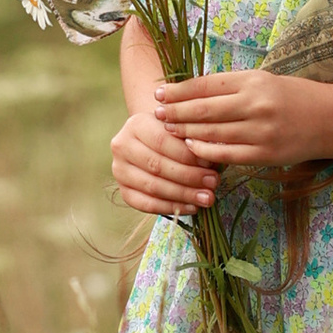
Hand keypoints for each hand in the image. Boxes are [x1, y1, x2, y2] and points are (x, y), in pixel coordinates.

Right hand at [111, 100, 220, 218]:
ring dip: (184, 195)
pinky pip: (147, 204)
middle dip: (189, 177)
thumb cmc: (172, 133)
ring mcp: (119, 170)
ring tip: (207, 198)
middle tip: (213, 183)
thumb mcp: (179, 127)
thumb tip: (212, 157)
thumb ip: (192, 137)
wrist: (151, 141)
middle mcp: (122, 146)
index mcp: (136, 124)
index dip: (187, 154)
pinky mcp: (124, 191)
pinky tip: (192, 207)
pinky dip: (171, 208)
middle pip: (157, 165)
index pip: (161, 141)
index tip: (210, 163)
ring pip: (153, 187)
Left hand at [152, 68, 332, 171]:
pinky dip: (205, 151)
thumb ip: (230, 86)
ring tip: (168, 130)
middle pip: (203, 110)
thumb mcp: (262, 81)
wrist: (329, 120)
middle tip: (156, 113)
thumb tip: (189, 92)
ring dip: (185, 132)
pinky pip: (226, 154)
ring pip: (212, 133)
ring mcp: (260, 131)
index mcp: (253, 81)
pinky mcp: (265, 154)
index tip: (159, 93)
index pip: (205, 85)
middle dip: (175, 112)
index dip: (178, 90)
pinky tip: (191, 147)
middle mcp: (255, 104)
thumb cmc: (292, 96)